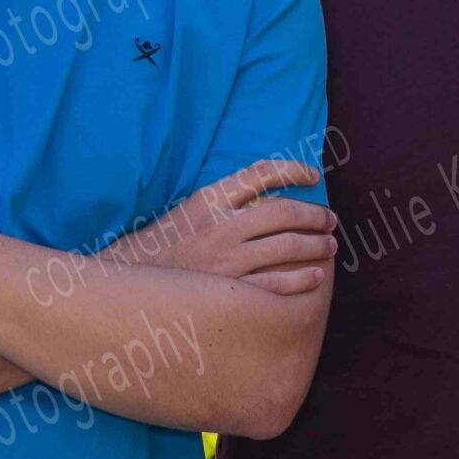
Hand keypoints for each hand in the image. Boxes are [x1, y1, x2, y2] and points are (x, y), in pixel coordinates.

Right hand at [107, 159, 334, 296]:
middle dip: (315, 216)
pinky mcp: (229, 289)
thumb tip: (267, 194)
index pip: (262, 172)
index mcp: (210, 199)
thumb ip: (224, 200)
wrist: (128, 283)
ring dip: (316, 246)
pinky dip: (302, 279)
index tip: (313, 176)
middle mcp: (220, 225)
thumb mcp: (188, 210)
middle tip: (330, 220)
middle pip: (284, 212)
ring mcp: (226, 259)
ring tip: (330, 246)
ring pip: (287, 247)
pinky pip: (277, 283)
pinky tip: (315, 276)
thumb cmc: (161, 246)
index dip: (293, 169)